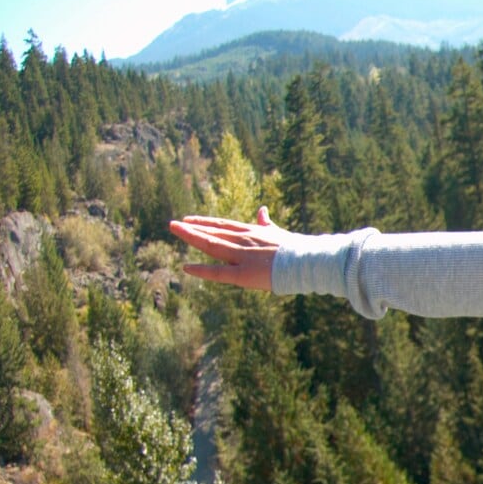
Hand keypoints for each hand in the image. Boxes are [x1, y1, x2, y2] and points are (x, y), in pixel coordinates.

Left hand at [168, 207, 289, 290]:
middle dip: (192, 228)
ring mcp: (243, 256)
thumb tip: (262, 209)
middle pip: (213, 233)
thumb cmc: (297, 248)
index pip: (223, 225)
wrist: (308, 260)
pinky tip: (186, 268)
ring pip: (211, 245)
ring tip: (175, 230)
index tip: (189, 220)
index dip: (204, 222)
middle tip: (173, 224)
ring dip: (192, 237)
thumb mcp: (278, 232)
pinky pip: (219, 272)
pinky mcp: (244, 274)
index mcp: (252, 232)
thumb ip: (266, 223)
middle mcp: (244, 241)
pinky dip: (202, 270)